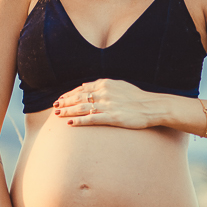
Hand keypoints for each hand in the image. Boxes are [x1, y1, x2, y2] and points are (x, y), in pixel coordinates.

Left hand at [53, 79, 170, 128]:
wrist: (152, 106)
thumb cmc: (137, 97)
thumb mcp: (120, 85)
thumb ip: (103, 85)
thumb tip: (86, 85)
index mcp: (105, 84)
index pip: (82, 89)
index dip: (70, 94)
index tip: (61, 99)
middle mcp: (104, 93)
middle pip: (79, 97)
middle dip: (65, 102)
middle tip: (55, 107)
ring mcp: (107, 105)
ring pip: (81, 108)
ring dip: (68, 111)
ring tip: (57, 115)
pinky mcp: (112, 117)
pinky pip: (91, 119)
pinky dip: (79, 120)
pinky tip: (70, 123)